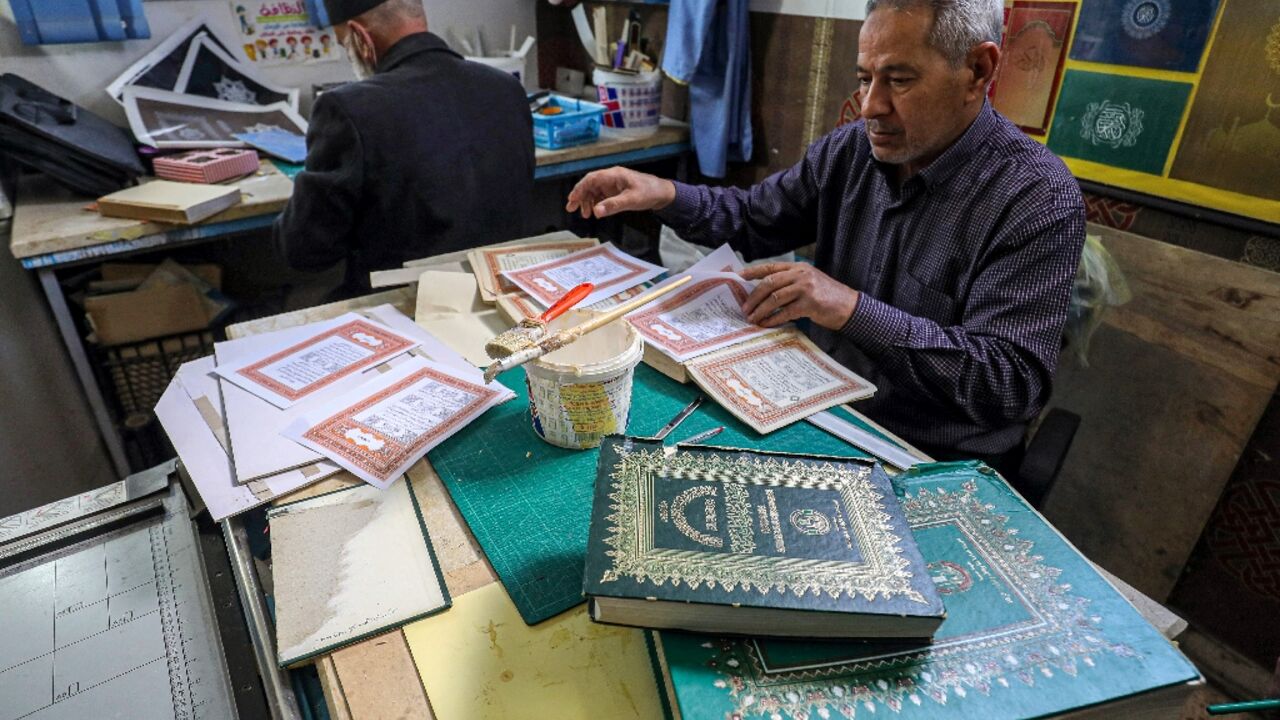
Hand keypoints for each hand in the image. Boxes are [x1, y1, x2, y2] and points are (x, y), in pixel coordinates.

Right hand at [565, 167, 675, 218]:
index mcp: (614, 175)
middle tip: (572, 208)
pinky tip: (594, 212)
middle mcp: (611, 178)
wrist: (662, 193)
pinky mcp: (616, 191)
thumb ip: (613, 205)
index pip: (591, 179)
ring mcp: (613, 185)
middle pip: (590, 185)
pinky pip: (601, 196)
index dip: (579, 189)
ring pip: (594, 191)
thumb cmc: (649, 192)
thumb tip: (596, 211)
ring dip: (587, 202)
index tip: (572, 200)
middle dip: (580, 196)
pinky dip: (596, 204)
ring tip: (585, 215)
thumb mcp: (631, 200)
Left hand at [740, 262, 859, 330]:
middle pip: (769, 283)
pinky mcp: (810, 303)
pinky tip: (767, 324)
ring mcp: (806, 288)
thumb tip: (763, 292)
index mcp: (798, 268)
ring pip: (775, 297)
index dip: (752, 272)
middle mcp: (801, 274)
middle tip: (744, 308)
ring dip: (761, 309)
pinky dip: (774, 319)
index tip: (737, 277)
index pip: (770, 267)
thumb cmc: (826, 296)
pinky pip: (786, 312)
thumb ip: (789, 283)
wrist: (849, 306)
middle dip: (753, 296)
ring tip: (752, 318)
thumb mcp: (808, 282)